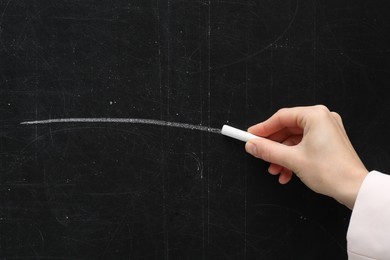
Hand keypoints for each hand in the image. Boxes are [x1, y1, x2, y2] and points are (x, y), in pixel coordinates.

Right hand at [245, 105, 367, 208]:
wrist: (354, 189)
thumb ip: (268, 150)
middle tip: (259, 154)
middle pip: (287, 129)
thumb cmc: (331, 171)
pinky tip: (286, 173)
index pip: (281, 117)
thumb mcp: (292, 159)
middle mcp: (322, 119)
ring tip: (275, 170)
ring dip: (282, 156)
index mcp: (315, 116)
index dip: (263, 128)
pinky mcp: (328, 142)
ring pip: (294, 140)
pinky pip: (303, 146)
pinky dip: (292, 158)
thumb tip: (252, 145)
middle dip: (273, 146)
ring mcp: (326, 131)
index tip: (250, 136)